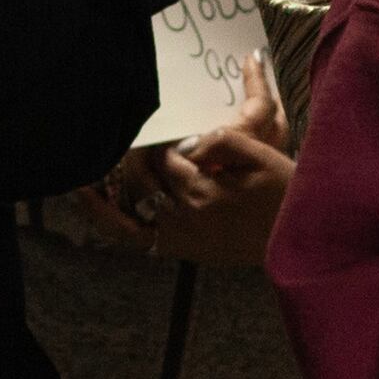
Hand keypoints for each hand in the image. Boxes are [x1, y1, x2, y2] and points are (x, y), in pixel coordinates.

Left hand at [74, 116, 296, 268]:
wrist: (299, 241)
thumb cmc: (286, 193)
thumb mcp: (262, 156)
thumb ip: (223, 141)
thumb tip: (189, 143)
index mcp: (202, 190)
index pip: (163, 157)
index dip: (155, 142)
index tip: (147, 128)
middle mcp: (184, 216)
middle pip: (142, 179)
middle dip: (130, 159)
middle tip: (120, 140)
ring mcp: (181, 238)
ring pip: (128, 211)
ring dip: (104, 192)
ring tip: (79, 176)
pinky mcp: (183, 250)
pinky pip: (135, 237)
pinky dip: (107, 220)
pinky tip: (87, 201)